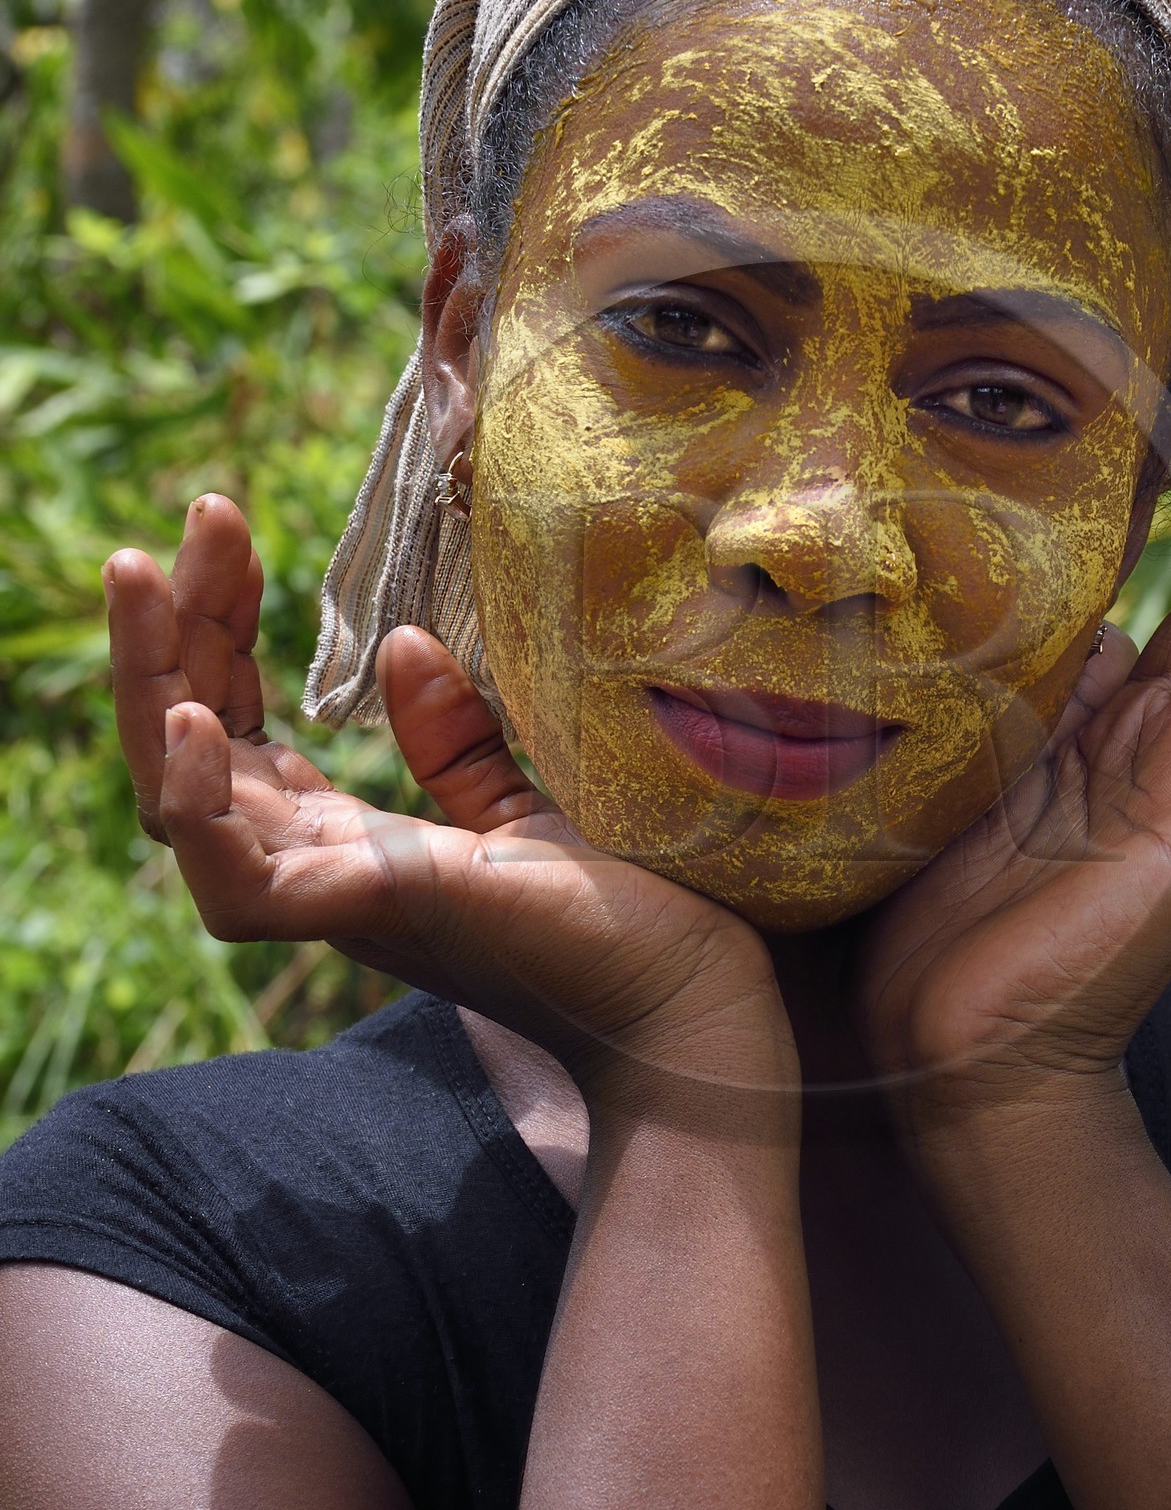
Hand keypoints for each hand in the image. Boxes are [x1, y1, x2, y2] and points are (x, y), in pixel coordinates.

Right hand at [105, 497, 792, 1111]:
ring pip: (179, 802)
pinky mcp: (368, 912)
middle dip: (167, 629)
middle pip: (188, 747)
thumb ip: (454, 739)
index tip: (227, 524)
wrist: (690, 991)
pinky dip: (195, 800)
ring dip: (149, 684)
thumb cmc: (622, 911)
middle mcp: (317, 868)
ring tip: (141, 577)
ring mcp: (332, 896)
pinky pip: (234, 878)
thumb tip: (399, 642)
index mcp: (346, 840)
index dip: (217, 624)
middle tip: (197, 518)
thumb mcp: (522, 804)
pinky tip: (196, 715)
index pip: (237, 722)